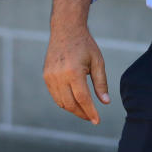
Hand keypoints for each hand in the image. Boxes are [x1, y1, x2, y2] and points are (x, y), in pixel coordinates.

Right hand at [43, 0, 110, 123]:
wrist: (66, 30)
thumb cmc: (85, 45)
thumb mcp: (98, 61)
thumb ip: (101, 83)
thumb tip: (105, 102)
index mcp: (73, 71)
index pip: (82, 99)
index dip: (90, 111)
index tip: (97, 121)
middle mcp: (59, 76)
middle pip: (70, 103)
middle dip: (82, 113)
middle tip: (92, 117)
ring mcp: (50, 77)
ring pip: (61, 102)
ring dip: (73, 109)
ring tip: (85, 110)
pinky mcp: (46, 76)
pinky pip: (55, 95)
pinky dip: (65, 101)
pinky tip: (75, 101)